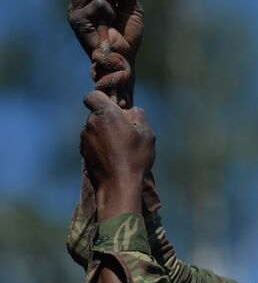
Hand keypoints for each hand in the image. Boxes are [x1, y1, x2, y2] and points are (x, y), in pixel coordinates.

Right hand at [67, 0, 143, 63]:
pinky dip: (110, 12)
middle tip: (114, 2)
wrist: (124, 56)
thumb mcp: (132, 7)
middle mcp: (77, 2)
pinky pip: (99, 2)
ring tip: (111, 17)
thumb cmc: (127, 34)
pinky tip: (108, 24)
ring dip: (110, 1)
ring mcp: (75, 10)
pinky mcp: (76, 20)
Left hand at [80, 90, 154, 218]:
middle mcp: (89, 125)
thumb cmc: (134, 157)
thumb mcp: (146, 133)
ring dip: (105, 134)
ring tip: (122, 148)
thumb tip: (131, 111)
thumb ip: (138, 115)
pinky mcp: (84, 155)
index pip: (93, 96)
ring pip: (95, 130)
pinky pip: (93, 144)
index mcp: (104, 114)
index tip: (116, 108)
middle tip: (127, 132)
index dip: (103, 99)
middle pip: (97, 115)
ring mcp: (84, 141)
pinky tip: (115, 158)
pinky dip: (102, 147)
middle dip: (109, 119)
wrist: (119, 186)